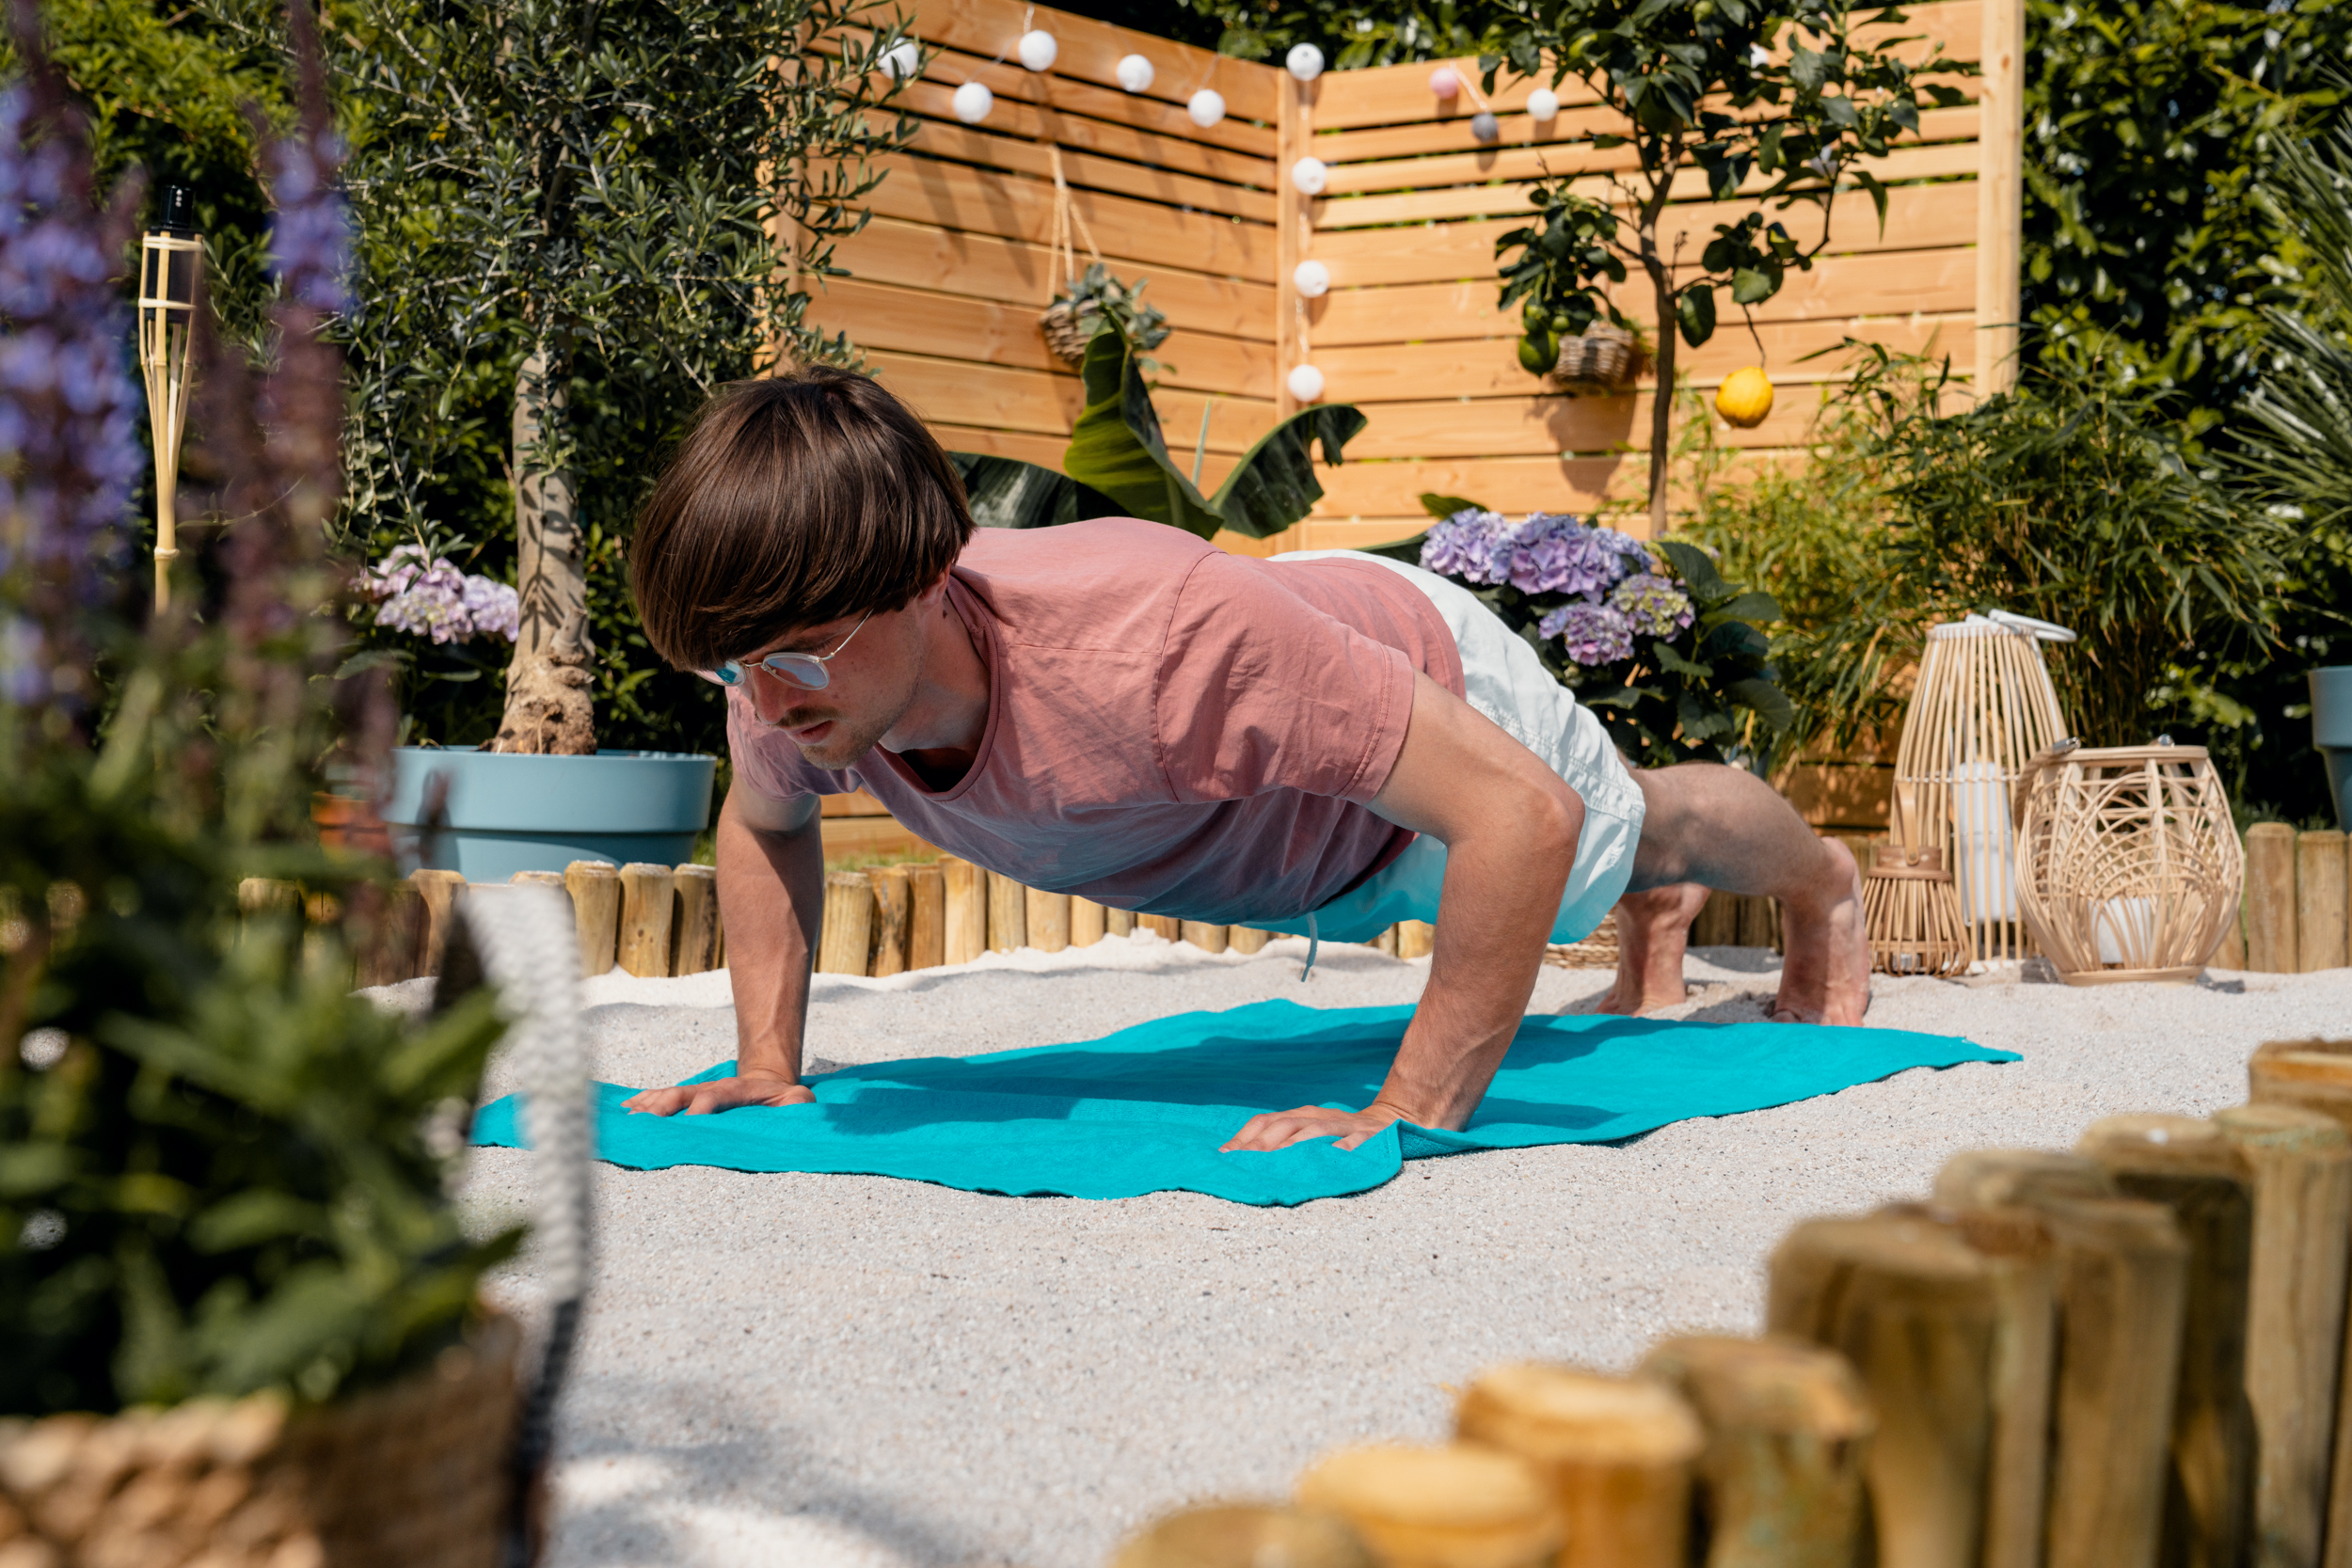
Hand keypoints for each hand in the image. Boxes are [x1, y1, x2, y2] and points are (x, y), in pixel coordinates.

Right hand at [623, 1071, 816, 1115]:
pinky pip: (663, 1097)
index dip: (704, 1106)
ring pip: (669, 1096)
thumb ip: (798, 1103)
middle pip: (684, 1094)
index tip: (692, 1120)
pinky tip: (626, 1107)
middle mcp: (712, 1089)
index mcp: (738, 1090)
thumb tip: (795, 1104)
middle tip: (646, 1121)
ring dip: (648, 1105)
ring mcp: (698, 1092)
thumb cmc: (785, 1100)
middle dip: (664, 1106)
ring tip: (628, 1115)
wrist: (769, 1082)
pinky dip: (644, 1100)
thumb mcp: (799, 1100)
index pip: (717, 1096)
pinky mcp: (689, 1099)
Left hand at [1220, 1100, 1407, 1153]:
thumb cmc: (1337, 1132)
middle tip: (1243, 1163)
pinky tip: (1331, 1158)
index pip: (1265, 1121)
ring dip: (1294, 1145)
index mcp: (1301, 1115)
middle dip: (1261, 1144)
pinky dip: (1340, 1150)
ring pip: (1313, 1132)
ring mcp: (1342, 1125)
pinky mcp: (1367, 1136)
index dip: (1244, 1136)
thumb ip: (1280, 1140)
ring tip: (1276, 1161)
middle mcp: (1317, 1117)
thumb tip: (1238, 1155)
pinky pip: (1353, 1142)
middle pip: (1284, 1126)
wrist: (1387, 1121)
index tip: (1224, 1155)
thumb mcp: (1308, 1130)